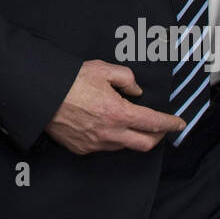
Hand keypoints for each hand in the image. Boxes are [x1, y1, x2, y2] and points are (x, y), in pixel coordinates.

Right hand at [44, 59, 185, 153]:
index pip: (154, 123)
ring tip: (127, 122)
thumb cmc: (70, 81)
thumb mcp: (103, 69)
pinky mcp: (82, 148)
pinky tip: (104, 126)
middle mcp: (110, 133)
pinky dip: (111, 138)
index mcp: (119, 113)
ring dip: (132, 136)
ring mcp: (95, 144)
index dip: (170, 123)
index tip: (179, 123)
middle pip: (145, 144)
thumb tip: (136, 91)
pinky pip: (104, 147)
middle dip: (157, 137)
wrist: (40, 95)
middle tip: (159, 127)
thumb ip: (126, 78)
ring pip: (124, 145)